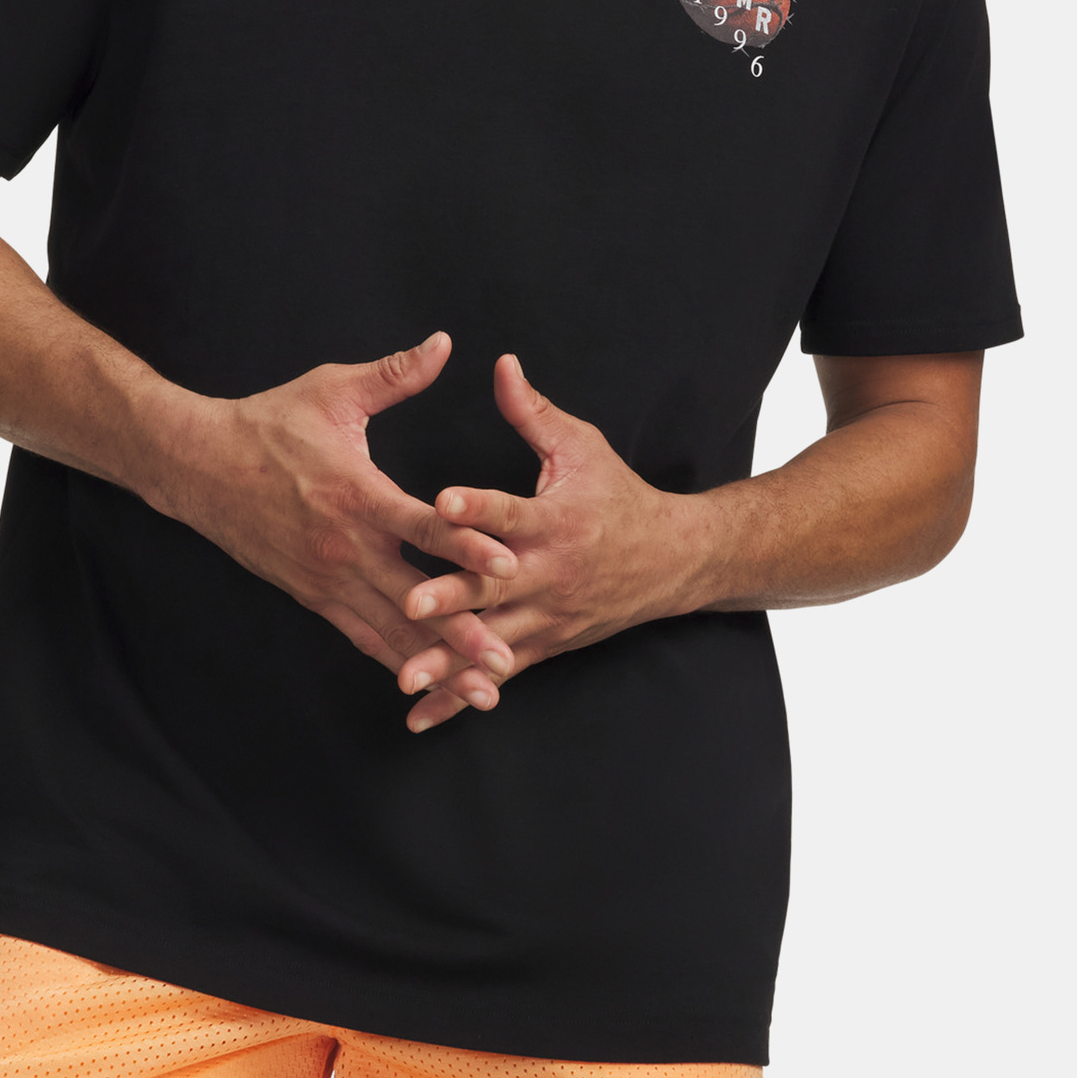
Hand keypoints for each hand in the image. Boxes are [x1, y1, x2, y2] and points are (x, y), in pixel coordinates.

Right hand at [166, 333, 519, 707]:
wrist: (198, 466)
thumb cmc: (270, 423)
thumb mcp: (332, 391)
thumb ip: (394, 375)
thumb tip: (443, 344)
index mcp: (357, 495)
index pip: (423, 526)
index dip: (469, 544)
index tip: (510, 565)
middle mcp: (345, 547)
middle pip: (414, 598)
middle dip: (464, 632)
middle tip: (506, 662)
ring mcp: (327, 579)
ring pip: (392, 631)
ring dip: (438, 662)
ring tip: (484, 694)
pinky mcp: (313, 595)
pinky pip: (362, 636)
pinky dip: (396, 660)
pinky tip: (426, 684)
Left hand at [395, 355, 712, 730]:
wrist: (674, 560)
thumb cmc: (617, 494)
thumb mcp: (581, 446)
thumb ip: (532, 411)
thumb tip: (500, 362)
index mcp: (556, 520)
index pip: (511, 510)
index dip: (477, 505)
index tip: (441, 500)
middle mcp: (550, 572)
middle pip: (494, 585)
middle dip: (450, 595)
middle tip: (407, 600)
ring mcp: (548, 615)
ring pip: (492, 640)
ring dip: (446, 658)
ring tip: (403, 673)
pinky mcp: (546, 643)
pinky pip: (499, 672)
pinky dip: (461, 696)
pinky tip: (420, 715)